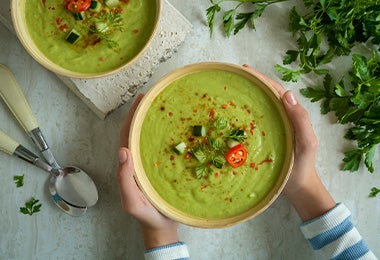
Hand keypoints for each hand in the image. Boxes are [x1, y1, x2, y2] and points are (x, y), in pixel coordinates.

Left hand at [118, 94, 178, 248]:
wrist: (162, 227)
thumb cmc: (145, 216)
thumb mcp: (131, 201)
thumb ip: (124, 179)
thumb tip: (122, 150)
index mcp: (129, 165)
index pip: (127, 136)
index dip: (132, 117)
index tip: (140, 100)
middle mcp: (139, 161)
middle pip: (138, 132)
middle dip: (143, 114)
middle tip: (153, 96)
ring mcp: (151, 164)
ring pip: (150, 138)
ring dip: (154, 122)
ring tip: (164, 106)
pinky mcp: (164, 168)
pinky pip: (164, 148)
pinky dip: (169, 135)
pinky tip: (179, 129)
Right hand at [243, 65, 335, 220]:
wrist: (298, 188)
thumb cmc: (302, 166)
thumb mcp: (306, 142)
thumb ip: (300, 120)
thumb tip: (287, 94)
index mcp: (290, 115)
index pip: (276, 91)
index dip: (262, 79)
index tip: (245, 70)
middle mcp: (279, 119)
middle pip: (265, 96)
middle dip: (251, 84)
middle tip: (233, 76)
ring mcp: (270, 129)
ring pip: (257, 108)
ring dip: (245, 98)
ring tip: (228, 90)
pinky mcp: (261, 140)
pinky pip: (251, 124)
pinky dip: (241, 116)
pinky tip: (229, 116)